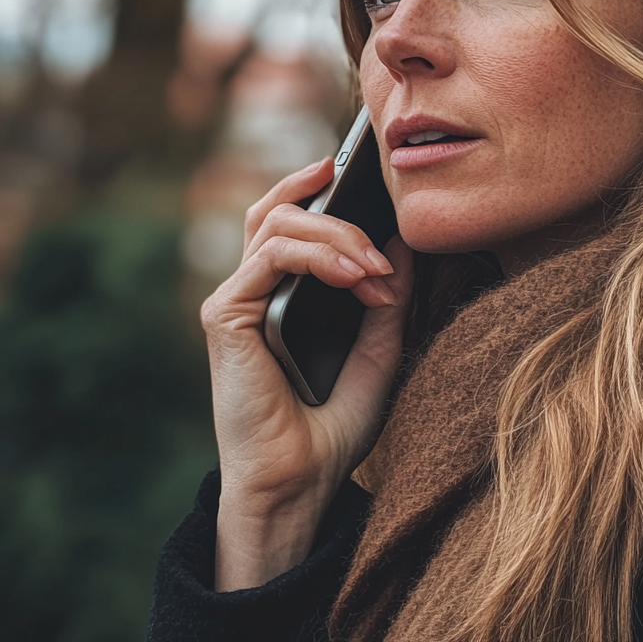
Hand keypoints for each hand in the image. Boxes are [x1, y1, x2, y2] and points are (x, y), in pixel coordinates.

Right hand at [200, 157, 411, 590]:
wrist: (303, 483)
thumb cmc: (335, 423)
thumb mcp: (380, 347)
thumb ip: (387, 293)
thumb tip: (403, 239)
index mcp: (282, 293)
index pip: (289, 217)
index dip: (317, 186)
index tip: (359, 171)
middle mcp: (254, 289)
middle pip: (279, 210)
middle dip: (339, 213)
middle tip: (383, 249)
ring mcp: (236, 299)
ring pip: (275, 223)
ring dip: (335, 233)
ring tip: (375, 268)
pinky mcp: (226, 316)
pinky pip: (269, 257)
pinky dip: (317, 254)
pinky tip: (354, 276)